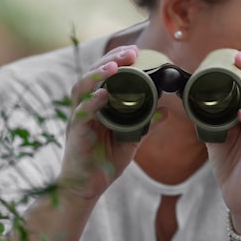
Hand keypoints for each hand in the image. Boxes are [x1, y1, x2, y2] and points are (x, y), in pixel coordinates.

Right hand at [58, 45, 142, 199]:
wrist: (86, 189)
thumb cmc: (104, 162)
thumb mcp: (130, 140)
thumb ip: (145, 124)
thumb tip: (165, 110)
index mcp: (97, 105)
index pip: (103, 75)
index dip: (117, 60)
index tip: (135, 51)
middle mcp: (84, 107)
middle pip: (92, 75)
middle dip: (110, 60)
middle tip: (130, 52)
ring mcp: (77, 118)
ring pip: (81, 88)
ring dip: (98, 75)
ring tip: (115, 66)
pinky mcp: (75, 133)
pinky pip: (81, 114)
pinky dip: (92, 103)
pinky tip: (103, 95)